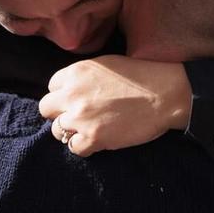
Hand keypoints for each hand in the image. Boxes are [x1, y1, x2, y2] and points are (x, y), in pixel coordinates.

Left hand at [39, 56, 193, 153]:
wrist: (167, 93)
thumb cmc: (142, 76)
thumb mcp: (106, 65)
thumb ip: (83, 76)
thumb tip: (69, 90)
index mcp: (76, 72)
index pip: (51, 87)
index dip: (64, 95)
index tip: (77, 100)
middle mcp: (72, 94)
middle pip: (47, 109)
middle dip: (60, 113)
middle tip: (79, 116)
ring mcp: (81, 117)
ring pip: (57, 130)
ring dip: (71, 131)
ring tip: (91, 129)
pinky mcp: (94, 137)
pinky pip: (74, 148)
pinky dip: (84, 146)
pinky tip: (99, 140)